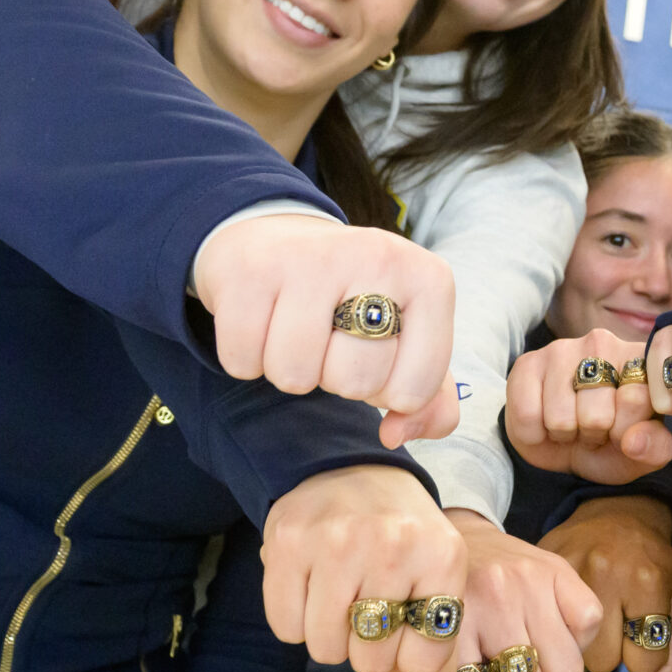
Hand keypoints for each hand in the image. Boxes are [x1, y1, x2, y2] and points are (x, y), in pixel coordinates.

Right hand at [192, 214, 459, 442]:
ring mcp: (310, 258)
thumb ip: (429, 401)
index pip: (414, 391)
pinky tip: (260, 324)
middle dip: (336, 379)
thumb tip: (395, 434)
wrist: (277, 238)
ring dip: (289, 372)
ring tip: (295, 332)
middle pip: (354, 383)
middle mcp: (377, 257)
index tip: (376, 356)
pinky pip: (242, 361)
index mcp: (429, 280)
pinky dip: (246, 360)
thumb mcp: (406, 339)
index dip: (388, 393)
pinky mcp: (250, 270)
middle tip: (329, 340)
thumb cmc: (350, 301)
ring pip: (294, 376)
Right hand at [262, 465, 466, 671]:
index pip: (423, 658)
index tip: (402, 635)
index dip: (408, 658)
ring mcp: (335, 541)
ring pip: (323, 648)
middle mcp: (391, 545)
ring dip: (329, 637)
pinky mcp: (288, 542)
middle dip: (365, 649)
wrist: (352, 469)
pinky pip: (286, 626)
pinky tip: (311, 587)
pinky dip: (296, 621)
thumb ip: (435, 629)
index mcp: (440, 556)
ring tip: (340, 601)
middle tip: (365, 616)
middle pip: (369, 658)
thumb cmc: (400, 533)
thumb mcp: (437, 566)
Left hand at [413, 510, 602, 671]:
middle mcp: (484, 604)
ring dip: (554, 670)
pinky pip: (590, 626)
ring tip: (533, 645)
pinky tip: (552, 623)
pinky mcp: (556, 568)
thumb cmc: (455, 618)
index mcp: (445, 637)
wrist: (461, 542)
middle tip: (509, 671)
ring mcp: (523, 583)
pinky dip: (577, 634)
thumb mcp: (448, 670)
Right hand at [504, 332, 671, 484]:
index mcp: (641, 360)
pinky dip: (534, 433)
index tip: (622, 429)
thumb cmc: (610, 444)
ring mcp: (563, 349)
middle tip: (593, 427)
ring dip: (564, 432)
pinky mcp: (527, 362)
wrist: (563, 446)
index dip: (627, 431)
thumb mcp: (642, 454)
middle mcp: (604, 343)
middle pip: (598, 415)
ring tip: (571, 423)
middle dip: (594, 433)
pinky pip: (527, 415)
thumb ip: (655, 448)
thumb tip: (633, 440)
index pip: (638, 399)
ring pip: (561, 417)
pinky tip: (543, 421)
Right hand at [538, 495, 671, 671]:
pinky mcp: (540, 568)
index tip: (644, 630)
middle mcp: (605, 572)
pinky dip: (556, 626)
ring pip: (569, 651)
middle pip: (602, 663)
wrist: (618, 516)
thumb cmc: (655, 571)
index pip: (644, 663)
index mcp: (648, 582)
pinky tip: (566, 607)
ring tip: (593, 616)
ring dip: (583, 644)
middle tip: (617, 621)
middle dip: (613, 652)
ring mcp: (566, 567)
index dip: (646, 656)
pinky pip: (543, 627)